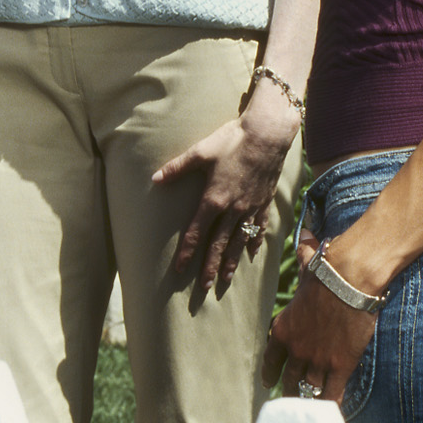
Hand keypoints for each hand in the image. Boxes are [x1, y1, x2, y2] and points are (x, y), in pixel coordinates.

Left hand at [155, 90, 296, 297]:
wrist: (267, 135)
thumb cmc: (232, 141)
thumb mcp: (200, 152)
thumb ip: (177, 168)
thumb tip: (154, 178)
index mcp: (214, 199)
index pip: (196, 233)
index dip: (187, 253)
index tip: (179, 270)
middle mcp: (233, 209)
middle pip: (219, 244)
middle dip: (210, 266)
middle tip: (203, 287)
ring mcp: (250, 207)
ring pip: (239, 241)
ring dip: (232, 261)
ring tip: (226, 279)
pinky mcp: (264, 202)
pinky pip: (260, 227)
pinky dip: (255, 242)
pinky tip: (252, 253)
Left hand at [261, 229, 376, 403]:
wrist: (347, 281)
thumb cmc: (328, 271)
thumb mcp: (309, 267)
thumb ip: (305, 257)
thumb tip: (306, 236)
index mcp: (283, 328)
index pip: (271, 358)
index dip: (269, 373)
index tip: (267, 384)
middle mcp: (296, 348)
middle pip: (288, 379)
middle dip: (288, 392)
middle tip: (289, 403)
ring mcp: (316, 360)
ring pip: (308, 390)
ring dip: (308, 402)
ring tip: (308, 415)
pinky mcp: (338, 366)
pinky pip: (330, 395)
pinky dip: (328, 407)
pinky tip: (329, 417)